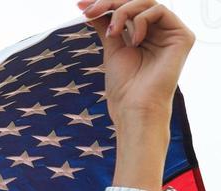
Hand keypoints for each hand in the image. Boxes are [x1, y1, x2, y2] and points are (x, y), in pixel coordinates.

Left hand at [76, 0, 195, 127]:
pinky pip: (159, 11)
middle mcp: (160, 31)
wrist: (134, 106)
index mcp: (145, 33)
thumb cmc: (124, 85)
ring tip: (112, 33)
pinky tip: (133, 42)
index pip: (128, 8)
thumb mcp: (111, 47)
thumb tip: (91, 8)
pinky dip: (140, 21)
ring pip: (147, 3)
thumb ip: (107, 25)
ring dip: (123, 12)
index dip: (106, 3)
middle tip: (90, 11)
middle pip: (137, 2)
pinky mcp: (182, 36)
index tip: (82, 6)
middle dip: (110, 3)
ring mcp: (171, 33)